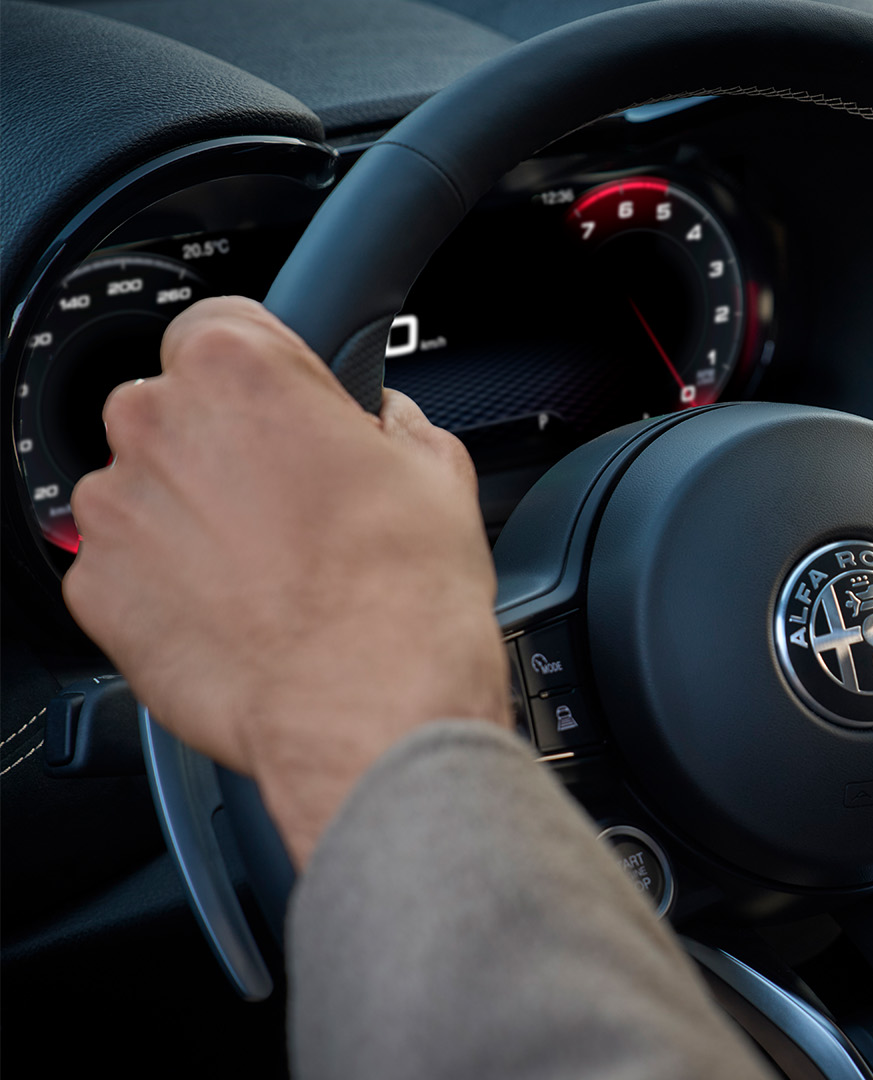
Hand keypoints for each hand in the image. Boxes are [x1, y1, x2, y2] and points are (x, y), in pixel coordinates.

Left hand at [64, 297, 509, 866]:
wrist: (369, 708)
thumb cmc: (404, 594)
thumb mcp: (439, 471)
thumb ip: (395, 424)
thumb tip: (386, 425)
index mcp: (237, 369)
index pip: (224, 323)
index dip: (272, 371)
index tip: (296, 409)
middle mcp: (156, 424)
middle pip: (176, 407)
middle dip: (227, 445)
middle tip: (297, 500)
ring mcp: (115, 510)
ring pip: (146, 489)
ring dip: (193, 515)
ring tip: (272, 570)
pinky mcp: (97, 589)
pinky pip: (127, 567)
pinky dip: (168, 585)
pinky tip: (239, 613)